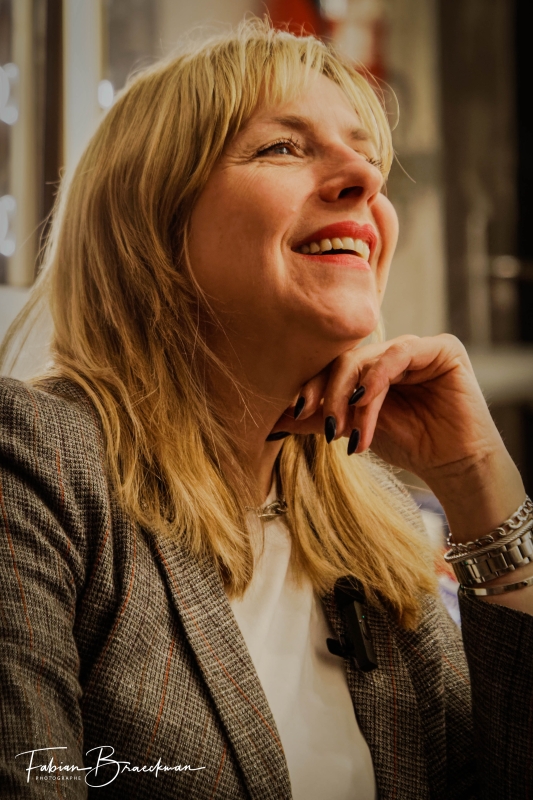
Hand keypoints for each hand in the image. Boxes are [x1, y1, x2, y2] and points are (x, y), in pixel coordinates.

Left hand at [270, 334, 524, 543]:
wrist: (453, 466)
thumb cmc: (409, 445)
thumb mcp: (354, 429)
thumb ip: (317, 420)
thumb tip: (270, 424)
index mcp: (372, 364)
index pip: (333, 366)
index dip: (311, 387)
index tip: (293, 414)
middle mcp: (393, 351)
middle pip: (346, 359)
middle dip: (328, 393)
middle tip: (322, 426)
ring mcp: (417, 346)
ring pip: (367, 360)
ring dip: (350, 397)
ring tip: (345, 432)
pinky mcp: (441, 348)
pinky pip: (397, 356)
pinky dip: (376, 381)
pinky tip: (364, 405)